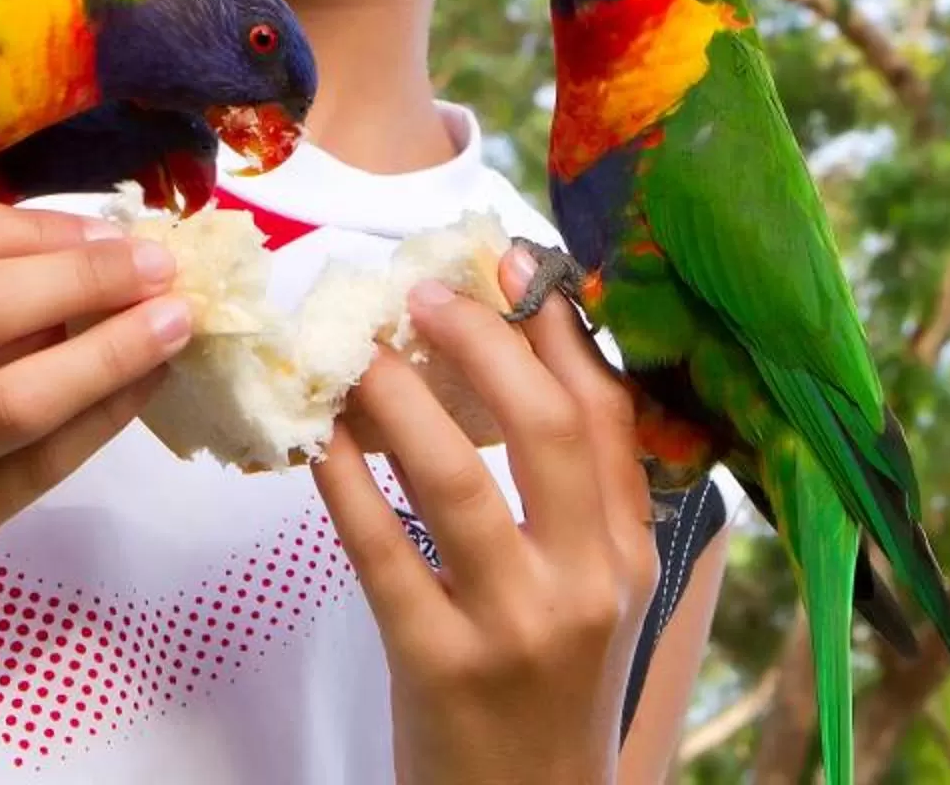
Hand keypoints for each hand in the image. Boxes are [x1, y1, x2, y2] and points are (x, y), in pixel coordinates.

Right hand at [0, 191, 192, 645]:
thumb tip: (79, 244)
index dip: (40, 230)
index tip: (109, 227)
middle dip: (83, 279)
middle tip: (158, 264)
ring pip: (14, 401)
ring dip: (109, 354)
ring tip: (174, 323)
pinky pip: (34, 469)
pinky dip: (99, 421)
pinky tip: (142, 387)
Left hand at [313, 248, 659, 784]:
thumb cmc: (551, 690)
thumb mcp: (595, 593)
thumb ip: (575, 496)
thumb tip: (518, 358)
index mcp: (632, 553)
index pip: (605, 413)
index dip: (557, 326)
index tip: (505, 260)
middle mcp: (588, 582)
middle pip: (542, 426)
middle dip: (479, 340)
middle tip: (420, 293)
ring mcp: (515, 626)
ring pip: (454, 479)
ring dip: (396, 398)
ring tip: (357, 352)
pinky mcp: (439, 666)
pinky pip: (382, 550)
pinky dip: (343, 482)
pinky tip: (317, 440)